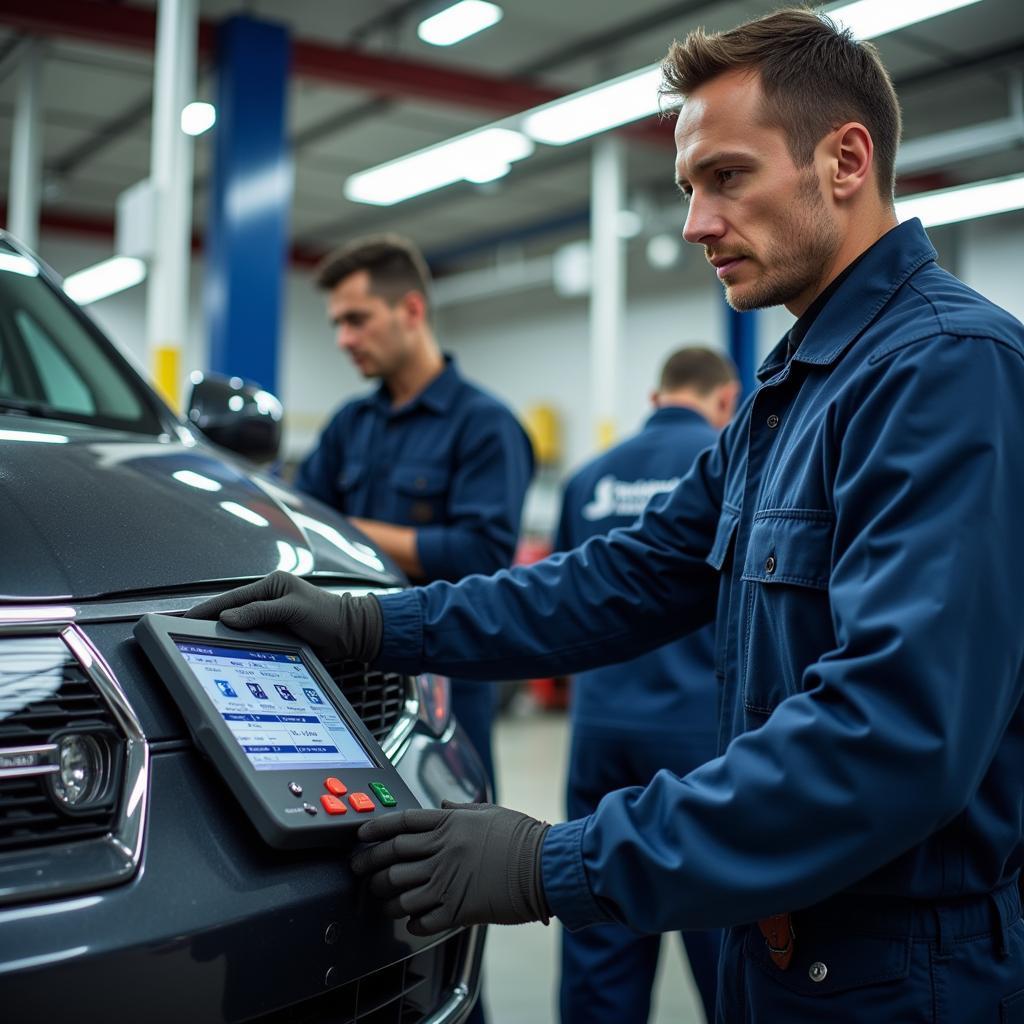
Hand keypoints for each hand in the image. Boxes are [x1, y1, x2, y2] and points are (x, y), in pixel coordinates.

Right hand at [185, 570, 381, 662]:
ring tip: (194, 641)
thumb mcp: (293, 609)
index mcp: (271, 584)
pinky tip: (222, 650)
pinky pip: (250, 636)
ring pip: (238, 624)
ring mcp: (271, 616)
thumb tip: (229, 617)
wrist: (350, 633)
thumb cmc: (328, 615)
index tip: (186, 616)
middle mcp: (268, 598)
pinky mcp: (276, 632)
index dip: (207, 608)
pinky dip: (236, 642)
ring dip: (220, 632)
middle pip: (230, 610)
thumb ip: (261, 612)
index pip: (231, 597)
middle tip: (181, 629)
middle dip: (207, 619)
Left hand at [351, 801, 550, 935]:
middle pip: (393, 857)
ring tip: (383, 901)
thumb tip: (441, 803)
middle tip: (358, 870)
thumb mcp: (490, 812)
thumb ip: (461, 808)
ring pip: (400, 891)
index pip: (402, 823)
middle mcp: (443, 851)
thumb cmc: (522, 836)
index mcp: (450, 824)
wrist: (544, 866)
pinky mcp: (458, 910)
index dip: (376, 829)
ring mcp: (448, 881)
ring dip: (386, 898)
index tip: (361, 835)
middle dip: (369, 864)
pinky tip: (411, 921)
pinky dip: (412, 923)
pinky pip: (422, 920)